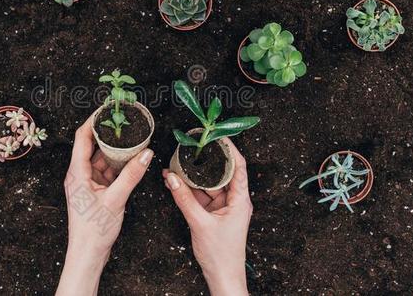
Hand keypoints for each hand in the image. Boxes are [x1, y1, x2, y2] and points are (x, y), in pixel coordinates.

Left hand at [56, 116, 153, 295]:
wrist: (88, 254)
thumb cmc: (93, 230)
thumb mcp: (116, 199)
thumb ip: (132, 175)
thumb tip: (146, 153)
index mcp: (77, 172)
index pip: (82, 137)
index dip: (93, 121)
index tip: (106, 109)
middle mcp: (79, 175)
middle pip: (93, 146)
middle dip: (108, 134)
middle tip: (124, 121)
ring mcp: (87, 183)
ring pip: (102, 160)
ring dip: (116, 151)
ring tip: (132, 138)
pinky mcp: (95, 192)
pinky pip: (107, 172)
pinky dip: (118, 166)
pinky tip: (132, 161)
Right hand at [163, 139, 251, 295]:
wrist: (222, 277)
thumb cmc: (220, 255)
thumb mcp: (199, 223)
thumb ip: (184, 199)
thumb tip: (171, 178)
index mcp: (241, 200)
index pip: (238, 166)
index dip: (229, 149)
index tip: (217, 135)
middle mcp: (235, 200)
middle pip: (222, 172)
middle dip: (207, 160)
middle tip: (194, 146)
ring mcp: (225, 207)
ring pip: (210, 184)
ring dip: (195, 176)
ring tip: (179, 163)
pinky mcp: (215, 214)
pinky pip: (203, 196)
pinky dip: (191, 189)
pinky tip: (177, 182)